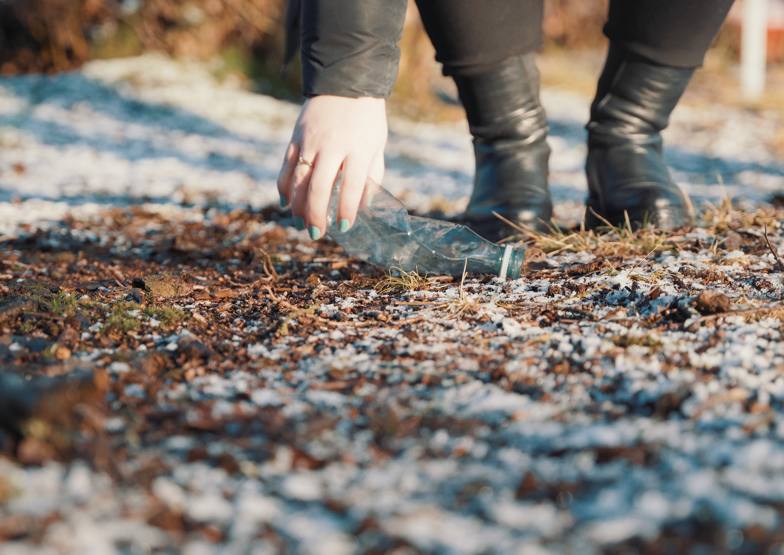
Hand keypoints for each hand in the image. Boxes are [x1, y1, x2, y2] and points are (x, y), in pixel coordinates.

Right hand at [277, 95, 386, 239]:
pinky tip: (286, 202)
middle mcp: (333, 145)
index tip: (344, 227)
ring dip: (298, 206)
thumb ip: (372, 174)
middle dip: (317, 215)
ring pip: (299, 179)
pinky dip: (284, 186)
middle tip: (316, 234)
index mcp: (359, 148)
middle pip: (320, 187)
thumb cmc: (367, 118)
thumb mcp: (378, 144)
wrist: (346, 81)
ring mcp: (311, 140)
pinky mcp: (297, 135)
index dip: (348, 210)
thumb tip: (365, 206)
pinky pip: (286, 165)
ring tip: (300, 224)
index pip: (352, 186)